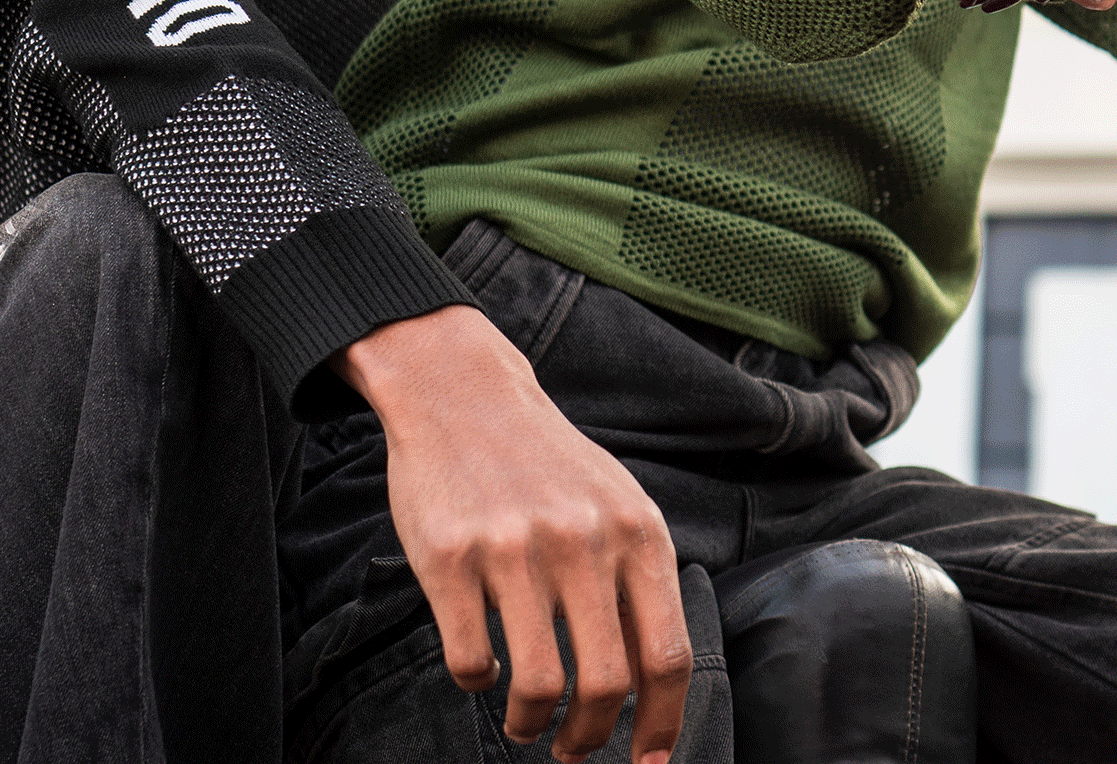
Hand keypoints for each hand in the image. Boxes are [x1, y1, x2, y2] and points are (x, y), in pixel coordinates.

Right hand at [334, 305, 690, 762]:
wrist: (461, 391)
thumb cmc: (544, 462)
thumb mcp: (615, 502)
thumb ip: (640, 580)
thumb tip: (658, 687)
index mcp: (634, 530)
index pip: (666, 655)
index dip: (661, 725)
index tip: (647, 762)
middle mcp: (581, 540)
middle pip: (607, 684)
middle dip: (590, 739)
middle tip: (574, 751)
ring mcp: (513, 549)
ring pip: (539, 687)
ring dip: (532, 726)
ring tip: (525, 722)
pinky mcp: (450, 559)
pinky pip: (471, 662)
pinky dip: (478, 682)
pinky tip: (479, 663)